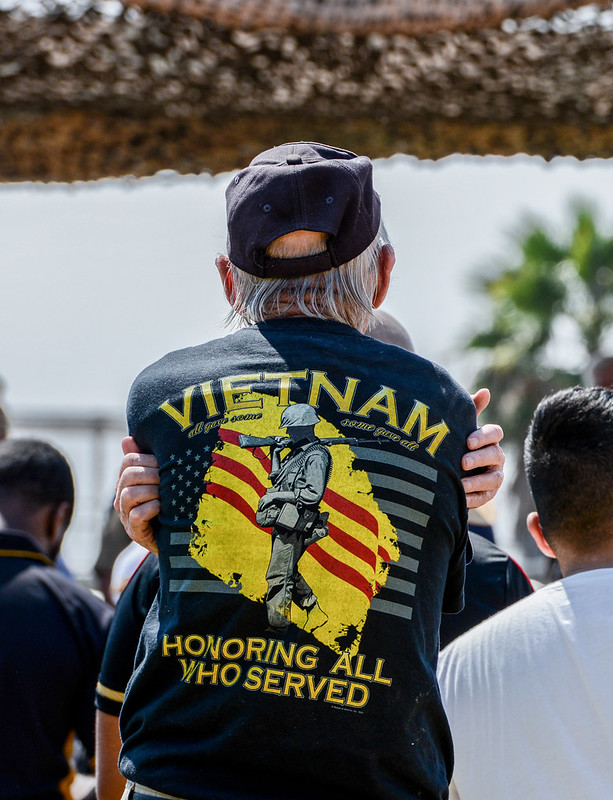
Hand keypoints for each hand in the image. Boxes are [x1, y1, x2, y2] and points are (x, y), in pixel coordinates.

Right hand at [114, 437, 160, 554]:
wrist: (178, 538)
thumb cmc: (171, 504)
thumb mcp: (162, 480)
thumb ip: (148, 460)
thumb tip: (127, 438)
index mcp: (128, 481)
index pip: (128, 461)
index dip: (147, 458)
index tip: (166, 462)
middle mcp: (122, 498)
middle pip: (129, 476)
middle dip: (152, 474)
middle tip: (169, 478)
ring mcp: (126, 516)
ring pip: (129, 495)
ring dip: (152, 491)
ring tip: (167, 494)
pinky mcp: (134, 532)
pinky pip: (137, 515)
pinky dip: (152, 508)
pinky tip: (163, 508)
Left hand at [462, 388, 504, 508]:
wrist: (446, 468)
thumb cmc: (454, 443)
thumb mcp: (459, 426)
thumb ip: (471, 410)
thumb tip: (485, 391)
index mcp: (490, 439)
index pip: (495, 433)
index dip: (483, 436)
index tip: (467, 441)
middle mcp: (496, 457)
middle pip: (495, 455)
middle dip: (480, 458)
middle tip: (463, 462)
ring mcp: (494, 477)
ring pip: (493, 479)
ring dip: (477, 481)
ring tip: (461, 483)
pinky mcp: (487, 495)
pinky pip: (483, 497)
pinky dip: (473, 498)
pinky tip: (460, 498)